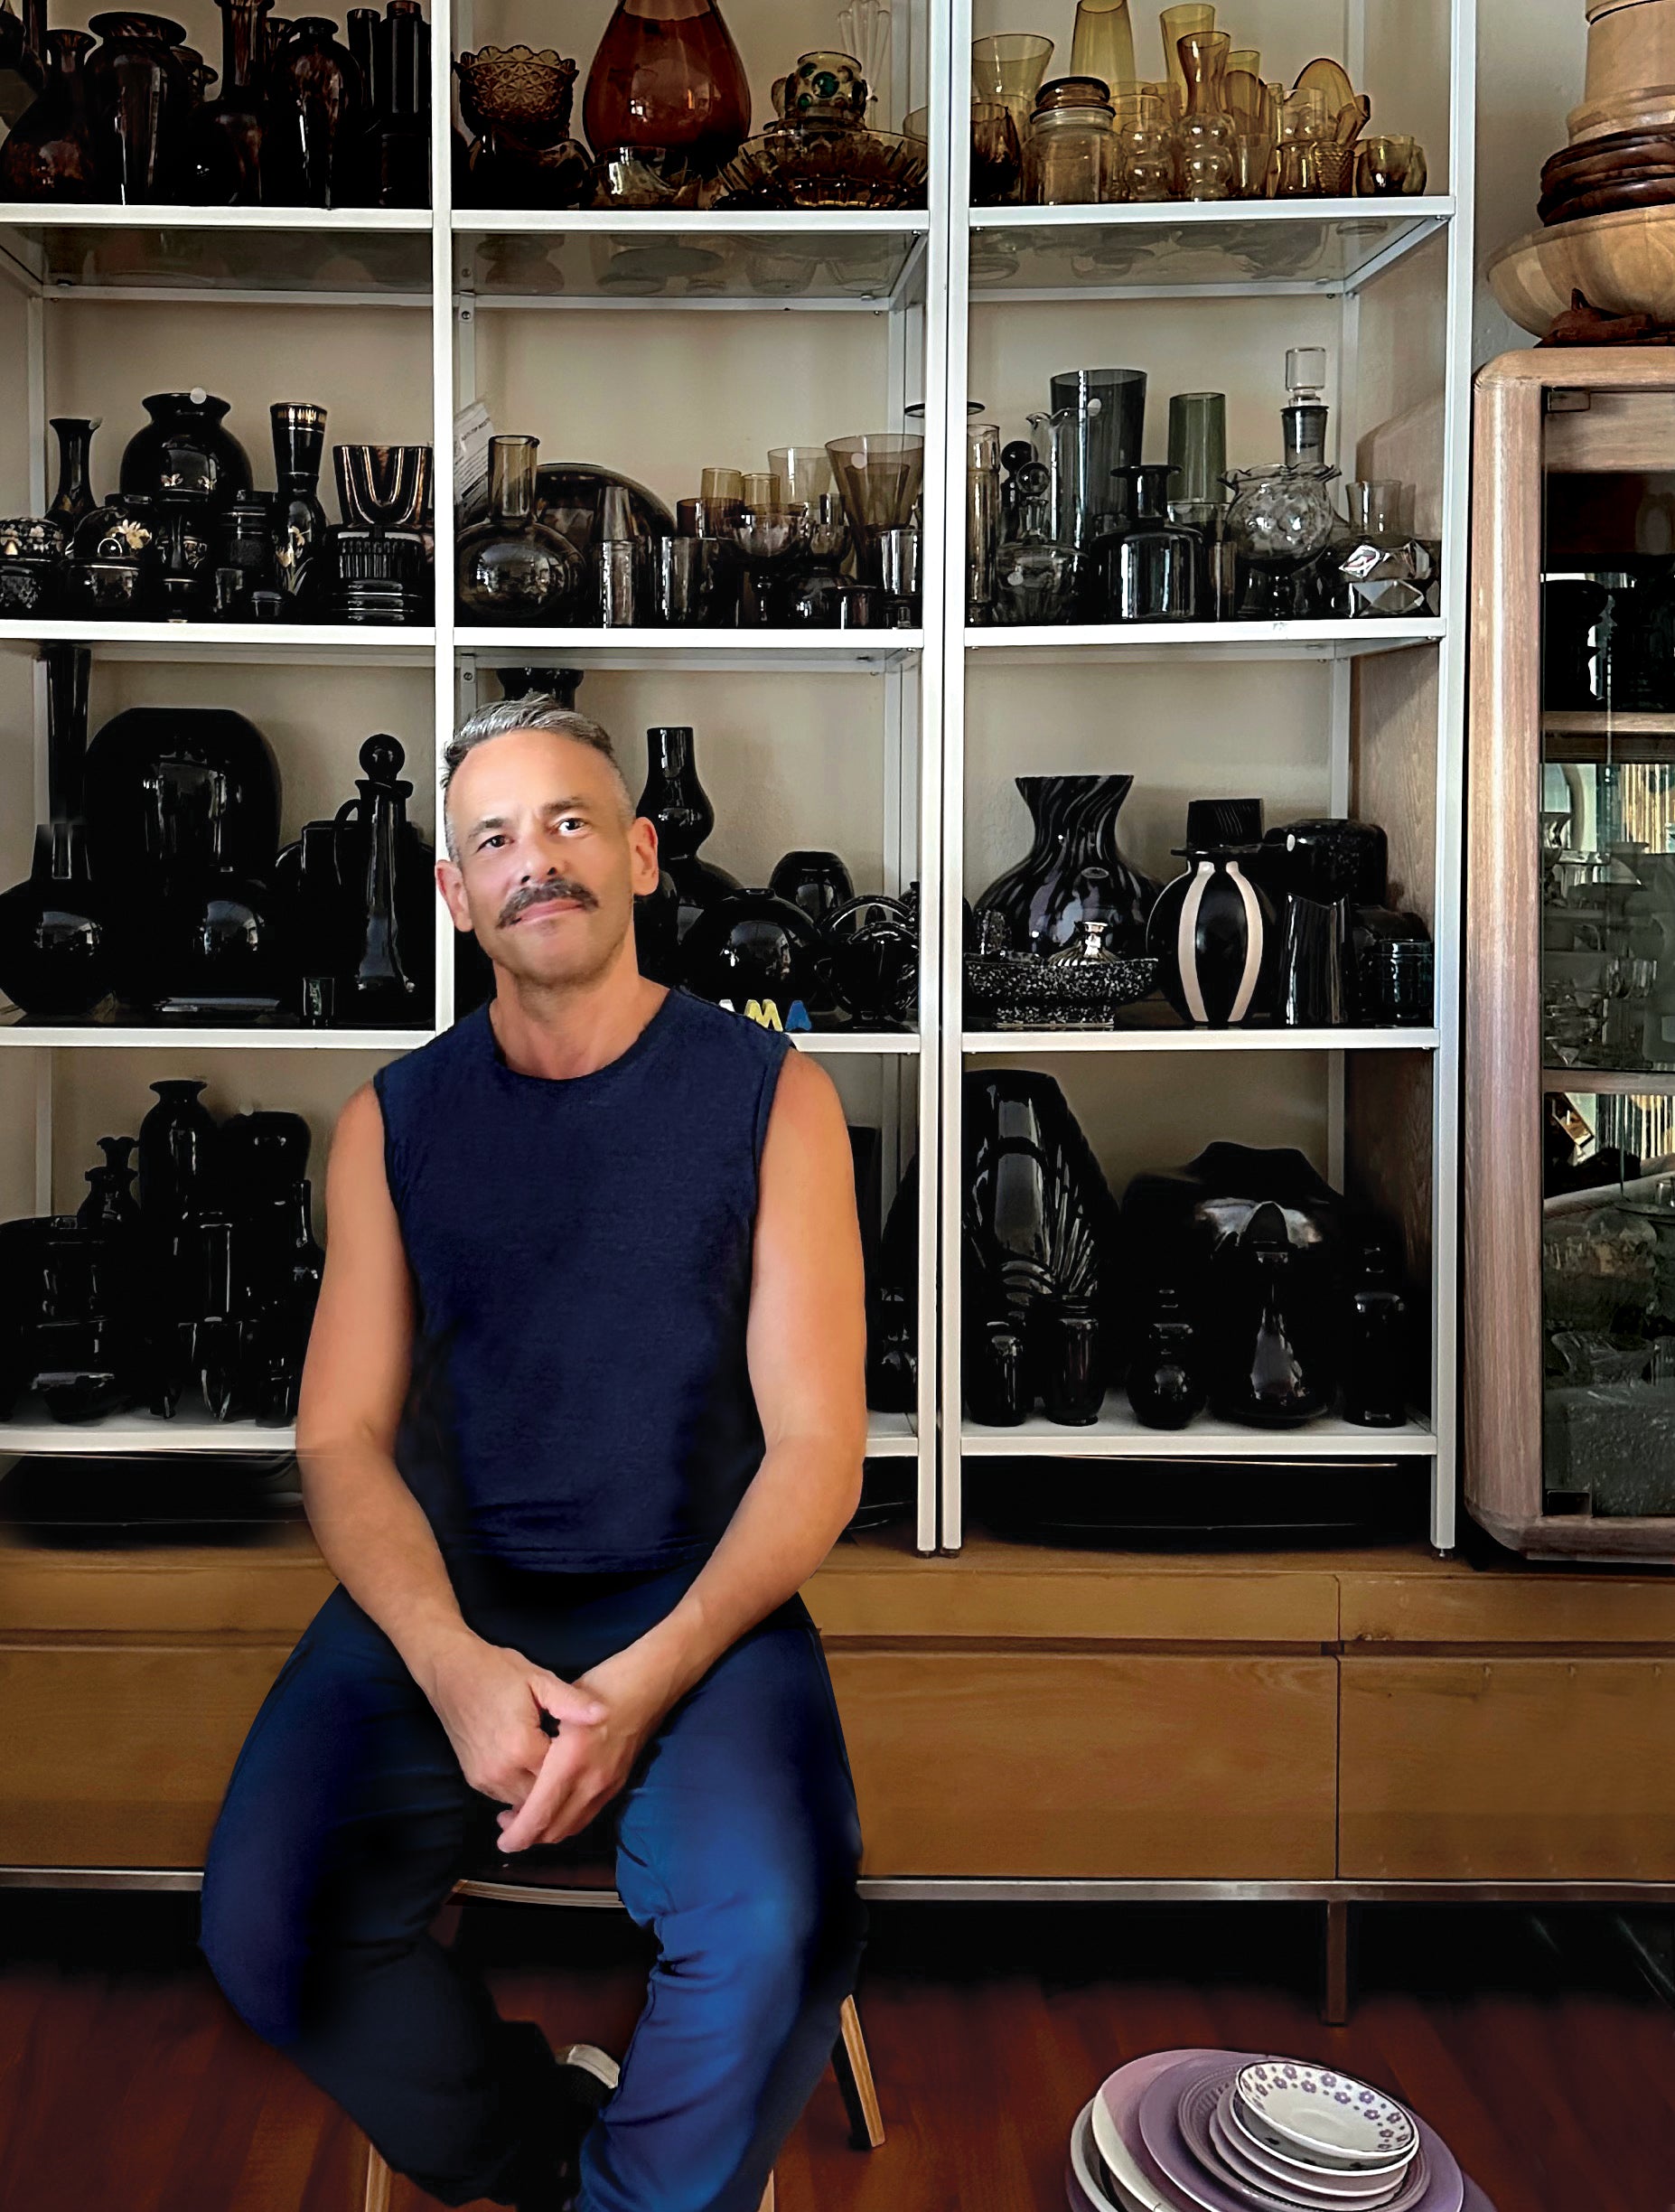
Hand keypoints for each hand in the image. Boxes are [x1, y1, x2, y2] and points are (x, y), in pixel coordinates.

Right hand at [422, 1630, 607, 1810]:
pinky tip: (535, 1769)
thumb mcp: (539, 1680)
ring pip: (524, 1801)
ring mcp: (484, 1779)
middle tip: (578, 1764)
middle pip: (544, 1797)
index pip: (561, 1777)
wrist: (450, 1670)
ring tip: (558, 1768)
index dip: (578, 1767)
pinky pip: (506, 1795)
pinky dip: (523, 1788)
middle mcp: (501, 1771)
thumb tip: (604, 1714)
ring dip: (541, 1790)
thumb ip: (572, 1702)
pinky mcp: (474, 1779)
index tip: (589, 1752)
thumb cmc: (497, 1671)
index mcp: (522, 1748)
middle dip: (561, 1785)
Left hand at [494, 1643, 676, 1853]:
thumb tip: (516, 1769)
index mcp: (572, 1759)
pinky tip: (554, 1806)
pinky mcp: (617, 1785)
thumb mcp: (562, 1700)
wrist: (650, 1685)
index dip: (518, 1834)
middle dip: (528, 1837)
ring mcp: (607, 1786)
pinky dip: (565, 1821)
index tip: (502, 1841)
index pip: (540, 1813)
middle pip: (555, 1830)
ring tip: (525, 1818)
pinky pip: (586, 1817)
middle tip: (506, 1824)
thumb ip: (540, 1740)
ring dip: (547, 1832)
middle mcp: (591, 1781)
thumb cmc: (604, 1684)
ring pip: (571, 1828)